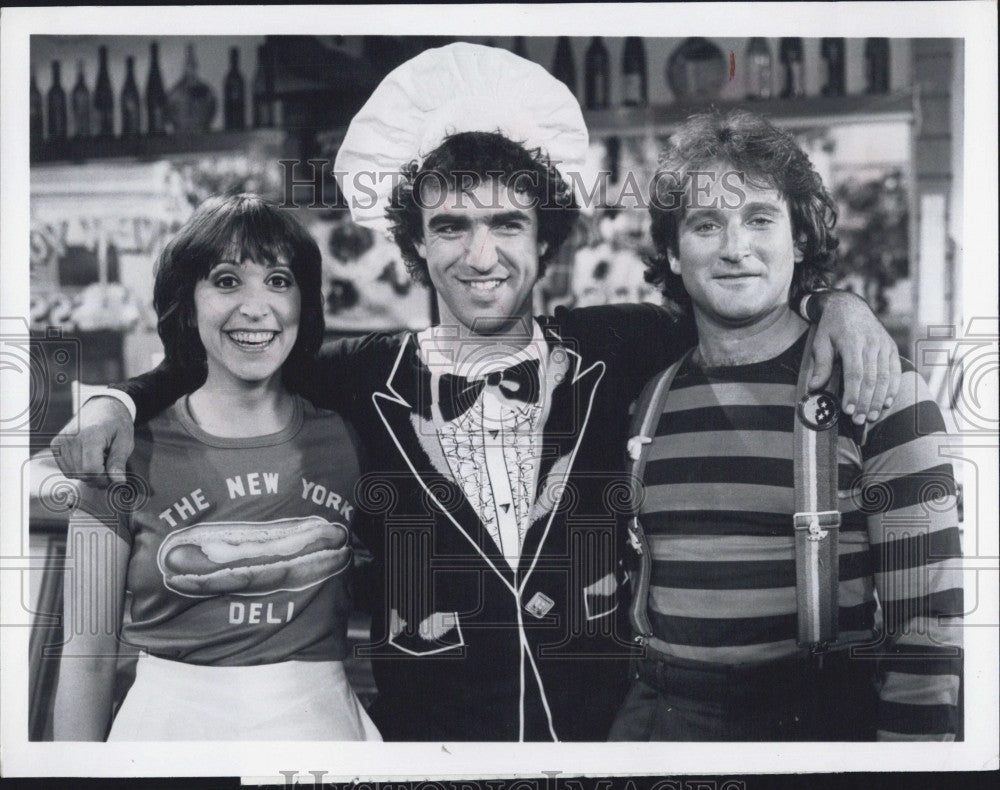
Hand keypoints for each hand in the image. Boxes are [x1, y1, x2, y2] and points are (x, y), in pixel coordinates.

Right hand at [50, 396, 134, 484]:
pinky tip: (88, 458)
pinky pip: (67, 470)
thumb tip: (118, 482)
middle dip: (99, 476)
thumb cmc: (117, 424)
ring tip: (99, 458)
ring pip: (74, 474)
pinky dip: (79, 469)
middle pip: (83, 474)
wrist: (102, 407)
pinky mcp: (56, 445)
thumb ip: (119, 462)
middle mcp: (71, 438)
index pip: (92, 470)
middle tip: (109, 463)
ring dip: (89, 473)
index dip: (105, 477)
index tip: (114, 471)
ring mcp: (60, 442)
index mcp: (90, 435)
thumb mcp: (125, 441)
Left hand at [808, 291, 900, 424]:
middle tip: (858, 420)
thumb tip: (814, 388)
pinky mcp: (892, 347)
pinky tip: (886, 403)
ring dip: (878, 399)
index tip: (847, 410)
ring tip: (870, 416)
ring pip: (885, 377)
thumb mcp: (820, 342)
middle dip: (865, 402)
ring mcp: (884, 345)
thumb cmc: (831, 327)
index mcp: (852, 341)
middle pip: (871, 378)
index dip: (852, 393)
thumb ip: (821, 365)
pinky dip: (892, 388)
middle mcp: (872, 343)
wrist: (849, 306)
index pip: (855, 373)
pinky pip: (895, 371)